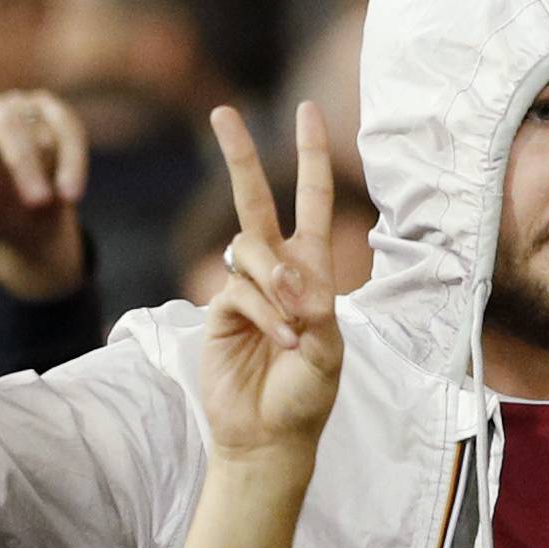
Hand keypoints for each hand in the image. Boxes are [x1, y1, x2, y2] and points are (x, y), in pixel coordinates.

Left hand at [0, 22, 87, 302]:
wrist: (27, 226)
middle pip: (6, 122)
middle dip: (23, 163)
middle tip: (36, 202)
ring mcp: (24, 108)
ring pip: (42, 132)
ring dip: (48, 172)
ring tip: (52, 204)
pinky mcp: (56, 117)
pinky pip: (71, 131)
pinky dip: (74, 163)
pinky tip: (71, 193)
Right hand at [202, 101, 342, 459]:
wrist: (268, 437)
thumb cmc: (306, 397)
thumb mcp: (329, 352)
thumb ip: (314, 307)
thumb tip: (285, 271)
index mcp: (313, 273)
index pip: (311, 203)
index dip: (309, 157)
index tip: (305, 110)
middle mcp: (276, 273)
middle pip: (255, 201)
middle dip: (240, 157)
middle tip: (222, 114)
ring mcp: (245, 290)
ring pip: (248, 249)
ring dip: (273, 283)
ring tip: (292, 331)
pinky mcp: (219, 311)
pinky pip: (237, 289)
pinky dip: (263, 312)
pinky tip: (280, 341)